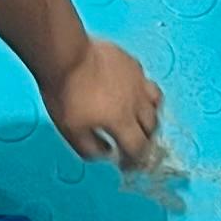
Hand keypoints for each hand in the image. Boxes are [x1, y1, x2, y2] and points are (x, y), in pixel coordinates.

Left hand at [42, 34, 164, 172]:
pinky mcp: (132, 63)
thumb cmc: (65, 93)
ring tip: (138, 118)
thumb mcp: (71, 131)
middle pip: (151, 127)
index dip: (134, 161)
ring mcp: (137, 80)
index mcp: (122, 122)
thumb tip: (106, 153)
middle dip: (144, 140)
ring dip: (150, 116)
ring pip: (156, 103)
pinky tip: (129, 92)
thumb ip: (90, 149)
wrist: (65, 56)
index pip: (138, 148)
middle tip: (132, 143)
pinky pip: (145, 81)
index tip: (126, 164)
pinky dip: (142, 93)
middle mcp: (136, 102)